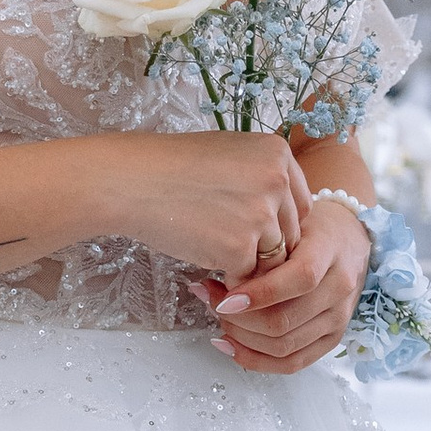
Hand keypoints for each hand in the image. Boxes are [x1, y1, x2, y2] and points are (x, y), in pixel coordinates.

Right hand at [100, 131, 310, 286]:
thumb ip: (263, 180)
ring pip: (274, 259)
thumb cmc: (171, 168)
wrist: (130, 181)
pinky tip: (206, 260)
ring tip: (216, 251)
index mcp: (279, 154)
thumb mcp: (231, 155)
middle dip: (265, 247)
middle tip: (230, 245)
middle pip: (291, 235)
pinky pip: (249, 276)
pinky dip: (230, 277)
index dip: (278, 224)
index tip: (253, 230)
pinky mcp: (240, 247)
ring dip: (249, 264)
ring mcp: (261, 214)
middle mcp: (278, 180)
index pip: (300, 206)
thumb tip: (281, 217)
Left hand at [206, 188, 370, 376]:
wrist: (349, 239)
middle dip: (239, 319)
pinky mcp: (332, 339)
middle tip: (213, 302)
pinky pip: (292, 363)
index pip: (299, 279)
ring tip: (221, 319)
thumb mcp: (290, 223)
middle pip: (284, 321)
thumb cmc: (314, 229)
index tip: (224, 298)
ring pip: (283, 346)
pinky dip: (257, 359)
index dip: (258, 294)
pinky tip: (231, 345)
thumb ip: (262, 248)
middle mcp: (339, 290)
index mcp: (330, 252)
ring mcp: (338, 318)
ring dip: (242, 338)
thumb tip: (220, 274)